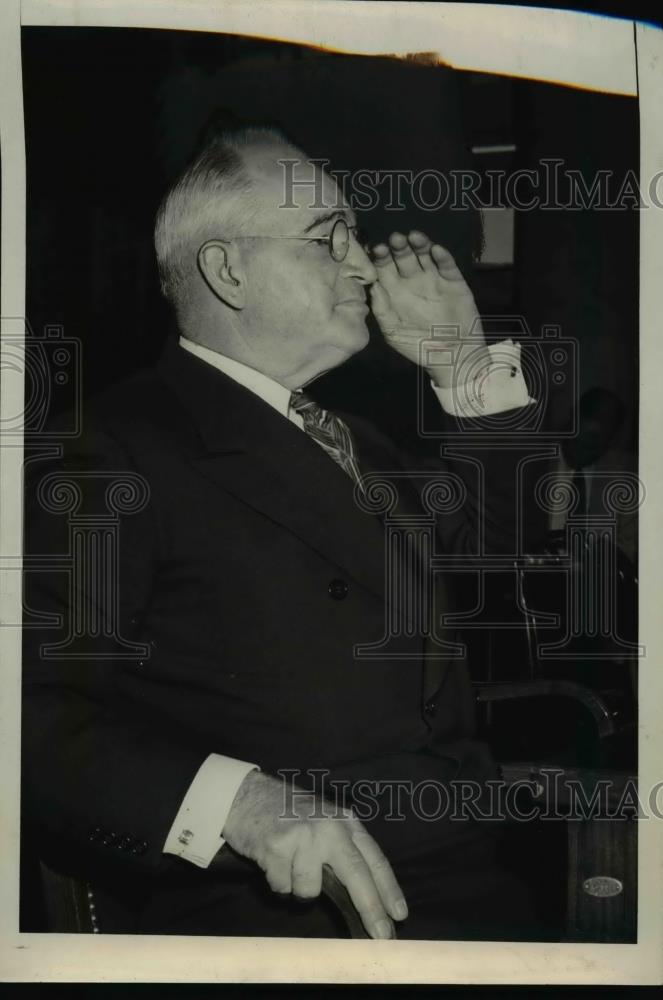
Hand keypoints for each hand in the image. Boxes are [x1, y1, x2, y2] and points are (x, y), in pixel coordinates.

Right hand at [222, 770, 407, 938]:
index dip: (389, 888)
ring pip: (311, 890)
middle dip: (371, 909)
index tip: (399, 914)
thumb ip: (343, 849)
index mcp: (345, 821)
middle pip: (357, 874)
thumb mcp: (325, 821)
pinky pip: (283, 887)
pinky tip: (273, 861)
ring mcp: (303, 836)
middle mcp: (329, 827)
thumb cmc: (289, 814)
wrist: (247, 796)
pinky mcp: (277, 847)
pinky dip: (278, 882)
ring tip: (289, 865)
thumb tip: (364, 896)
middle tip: (381, 937)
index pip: (374, 858)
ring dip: (299, 888)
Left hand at [369, 230, 490, 388]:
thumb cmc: (417, 346)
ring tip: (414, 237)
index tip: (378, 250)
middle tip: (395, 239)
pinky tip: (435, 250)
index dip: (381, 257)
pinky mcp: (453, 281)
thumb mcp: (393, 332)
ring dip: (419, 244)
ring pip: (425, 255)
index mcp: (395, 291)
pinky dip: (442, 256)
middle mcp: (413, 281)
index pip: (385, 268)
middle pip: (404, 257)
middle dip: (399, 247)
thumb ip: (382, 309)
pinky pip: (447, 265)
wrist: (451, 357)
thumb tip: (372, 286)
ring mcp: (434, 279)